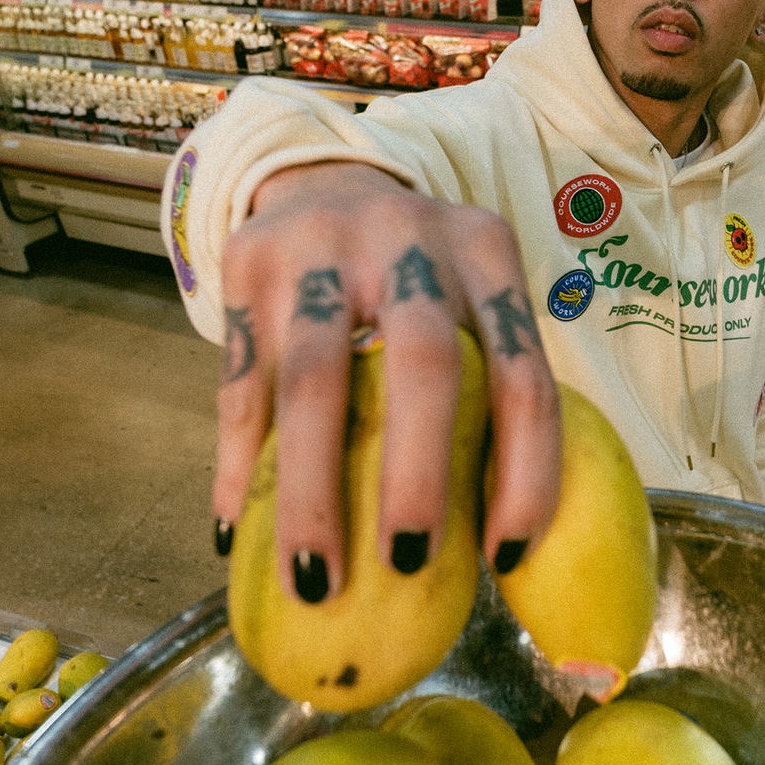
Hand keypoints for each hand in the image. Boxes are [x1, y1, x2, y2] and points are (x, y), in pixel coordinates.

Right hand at [213, 162, 561, 601]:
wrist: (322, 182)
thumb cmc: (417, 282)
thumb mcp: (468, 302)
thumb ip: (487, 394)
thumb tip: (504, 556)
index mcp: (486, 253)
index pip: (523, 373)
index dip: (525, 472)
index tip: (504, 558)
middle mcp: (409, 238)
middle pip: (423, 362)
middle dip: (416, 475)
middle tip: (407, 565)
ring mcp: (321, 244)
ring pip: (312, 379)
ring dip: (312, 491)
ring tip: (313, 581)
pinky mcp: (247, 261)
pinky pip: (240, 384)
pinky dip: (238, 466)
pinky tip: (239, 534)